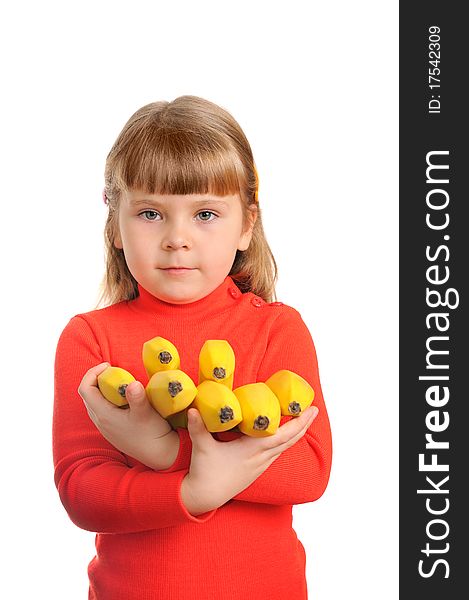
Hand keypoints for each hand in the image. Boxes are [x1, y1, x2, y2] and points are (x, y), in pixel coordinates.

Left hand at [78, 362, 179, 469]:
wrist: (159, 455)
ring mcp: (106, 427)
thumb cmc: (152, 434)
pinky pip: (102, 410)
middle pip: (88, 395)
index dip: (93, 373)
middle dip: (97, 379)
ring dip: (102, 389)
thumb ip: (137, 397)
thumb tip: (133, 383)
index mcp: (103, 415)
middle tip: (114, 371)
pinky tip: (124, 398)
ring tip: (119, 381)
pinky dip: (108, 399)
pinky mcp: (113, 431)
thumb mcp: (146, 413)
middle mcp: (100, 421)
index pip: (86, 389)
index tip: (109, 365)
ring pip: (94, 403)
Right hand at [180, 405, 318, 514]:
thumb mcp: (202, 447)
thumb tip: (192, 408)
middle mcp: (260, 457)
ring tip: (303, 420)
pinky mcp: (256, 469)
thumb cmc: (205, 471)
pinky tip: (285, 437)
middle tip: (314, 409)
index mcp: (251, 449)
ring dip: (296, 433)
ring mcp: (260, 465)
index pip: (281, 434)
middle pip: (289, 440)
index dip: (298, 422)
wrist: (204, 497)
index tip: (310, 409)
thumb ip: (198, 426)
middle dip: (303, 424)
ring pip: (284, 447)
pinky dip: (285, 442)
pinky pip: (276, 453)